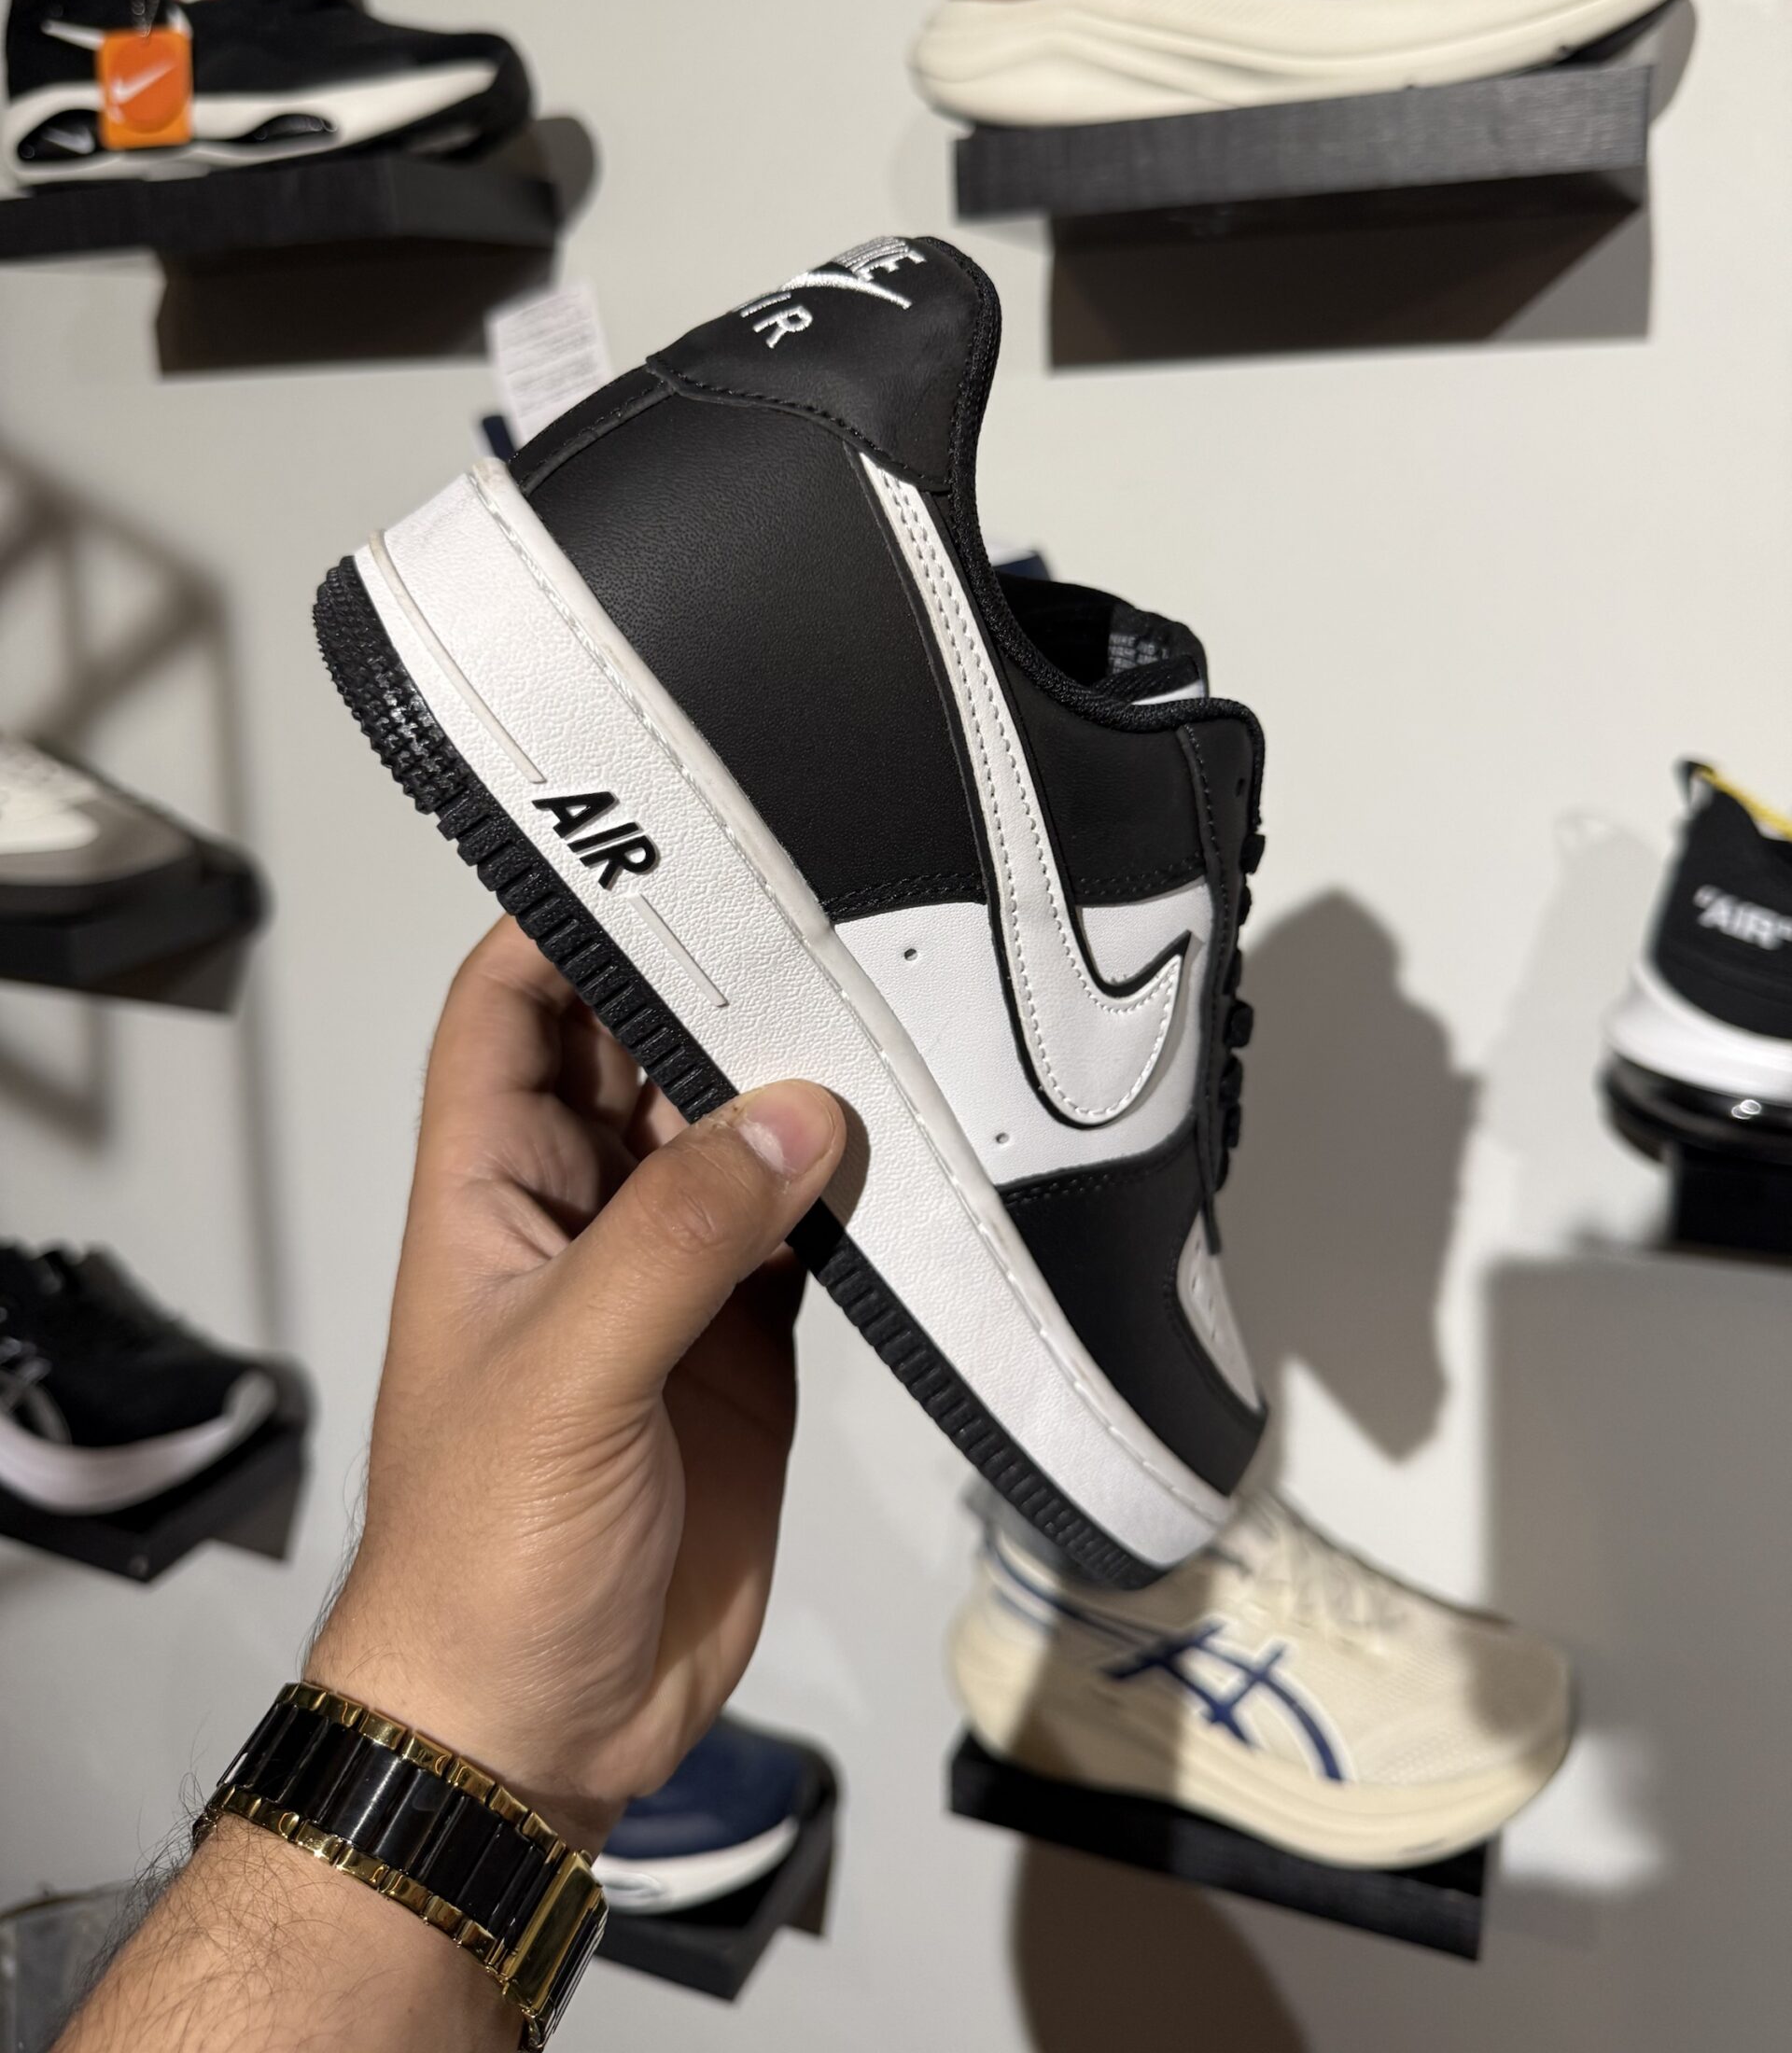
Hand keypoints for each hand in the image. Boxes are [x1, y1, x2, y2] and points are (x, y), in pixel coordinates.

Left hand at [309, 918, 844, 1848]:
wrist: (535, 1728)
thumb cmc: (485, 1558)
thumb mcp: (568, 1376)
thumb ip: (682, 1238)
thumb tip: (795, 1113)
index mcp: (489, 1196)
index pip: (509, 1015)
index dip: (559, 923)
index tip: (653, 847)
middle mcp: (576, 1220)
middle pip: (636, 1058)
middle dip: (707, 986)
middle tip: (812, 911)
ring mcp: (666, 1282)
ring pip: (731, 1138)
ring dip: (791, 1084)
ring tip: (877, 1002)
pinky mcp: (744, 1346)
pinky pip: (802, 1235)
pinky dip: (850, 1190)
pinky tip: (905, 1143)